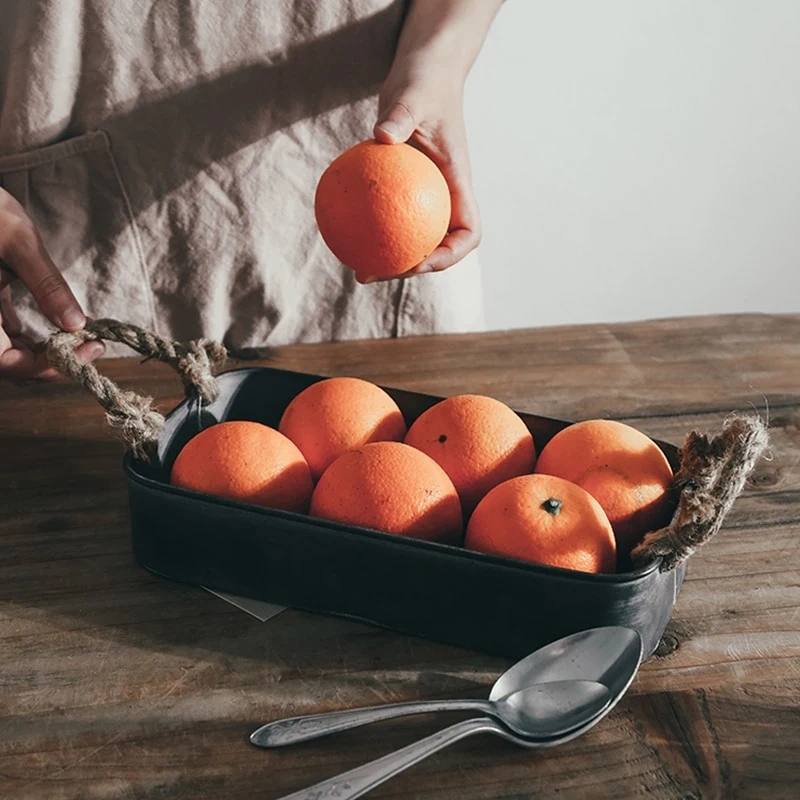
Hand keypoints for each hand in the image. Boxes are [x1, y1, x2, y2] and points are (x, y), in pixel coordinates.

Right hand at [0, 188, 102, 379]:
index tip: (85, 350)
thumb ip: (46, 285)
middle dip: (51, 358)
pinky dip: (32, 330)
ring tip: (83, 337)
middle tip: (91, 347)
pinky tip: (62, 324)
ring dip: (44, 346)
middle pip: (8, 358)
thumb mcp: (16, 240)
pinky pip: (3, 326)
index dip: (45, 364)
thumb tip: (77, 324)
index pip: (5, 360)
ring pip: (7, 345)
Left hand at [373, 66, 479, 277]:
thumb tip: (382, 136)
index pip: (467, 232)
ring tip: (356, 270)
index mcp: (458, 184)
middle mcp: (445, 196)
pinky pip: (388, 216)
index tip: (419, 261)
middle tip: (373, 273)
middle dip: (409, 268)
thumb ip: (401, 115)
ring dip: (388, 259)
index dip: (449, 255)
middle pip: (436, 248)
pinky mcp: (403, 188)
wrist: (422, 72)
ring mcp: (425, 195)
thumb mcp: (413, 94)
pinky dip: (370, 231)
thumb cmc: (424, 82)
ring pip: (411, 238)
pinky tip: (341, 236)